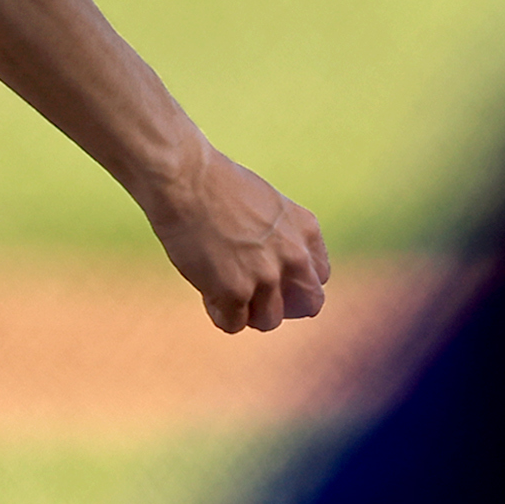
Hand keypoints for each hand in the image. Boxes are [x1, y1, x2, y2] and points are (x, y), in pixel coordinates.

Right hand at [142, 143, 331, 332]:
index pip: (319, 276)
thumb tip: (276, 269)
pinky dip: (218, 311)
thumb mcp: (268, 206)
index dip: (293, 281)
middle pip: (309, 304)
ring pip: (270, 320)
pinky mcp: (236, 292)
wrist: (185, 179)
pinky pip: (233, 324)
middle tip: (254, 293)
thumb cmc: (217, 185)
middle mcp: (294, 256)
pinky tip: (206, 287)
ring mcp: (267, 276)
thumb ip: (282, 237)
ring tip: (222, 285)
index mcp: (306, 230)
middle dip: (283, 304)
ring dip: (247, 311)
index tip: (270, 276)